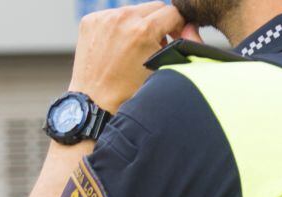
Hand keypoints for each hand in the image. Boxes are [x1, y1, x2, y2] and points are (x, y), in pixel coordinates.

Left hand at [68, 2, 200, 112]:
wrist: (95, 102)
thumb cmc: (131, 92)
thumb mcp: (164, 70)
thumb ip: (184, 45)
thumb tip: (191, 27)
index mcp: (143, 30)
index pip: (173, 12)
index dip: (179, 26)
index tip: (175, 38)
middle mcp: (122, 18)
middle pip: (155, 7)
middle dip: (160, 23)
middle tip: (157, 43)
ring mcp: (103, 18)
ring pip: (134, 10)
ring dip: (140, 23)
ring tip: (136, 47)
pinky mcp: (90, 21)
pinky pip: (114, 15)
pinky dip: (120, 27)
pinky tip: (118, 46)